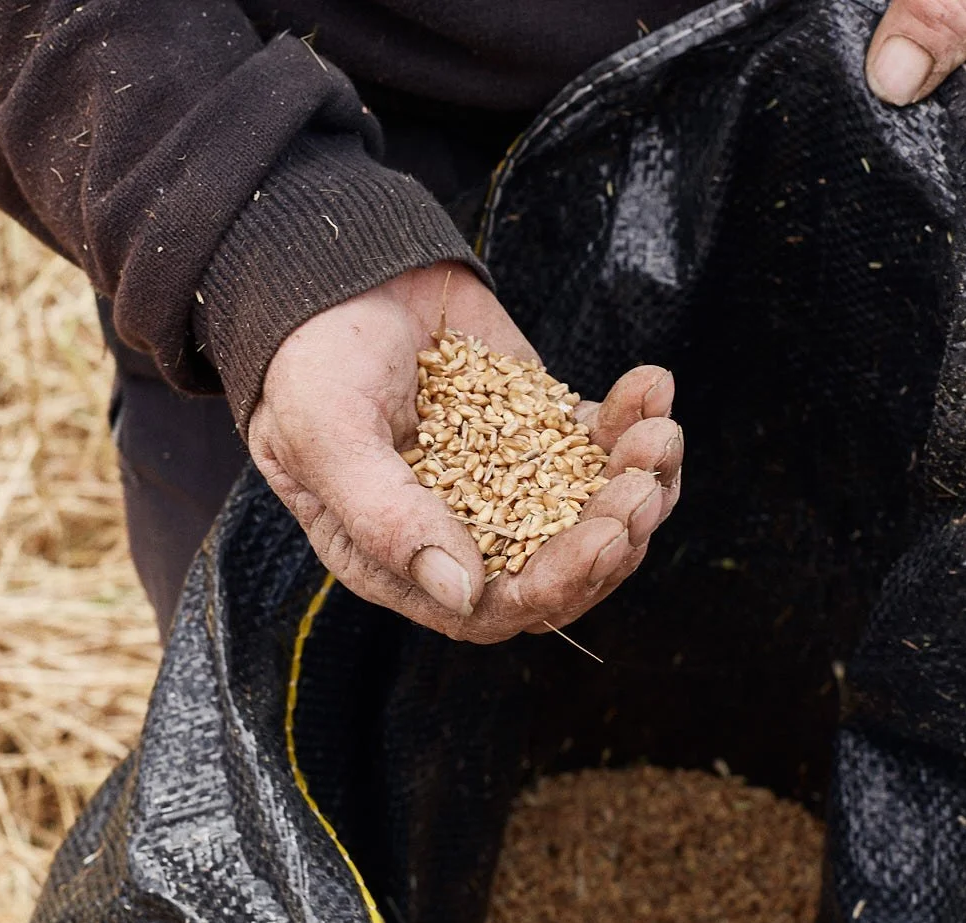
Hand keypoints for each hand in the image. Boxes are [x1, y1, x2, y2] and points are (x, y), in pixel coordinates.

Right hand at [247, 263, 682, 643]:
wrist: (336, 268)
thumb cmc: (308, 361)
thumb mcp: (327, 437)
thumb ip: (386, 518)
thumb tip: (464, 594)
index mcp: (398, 560)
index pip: (490, 611)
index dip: (554, 587)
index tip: (600, 538)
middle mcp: (459, 533)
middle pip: (558, 573)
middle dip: (612, 538)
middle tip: (641, 489)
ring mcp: (507, 481)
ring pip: (594, 517)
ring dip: (639, 484)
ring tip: (657, 432)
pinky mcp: (540, 427)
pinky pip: (602, 448)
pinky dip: (635, 423)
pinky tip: (649, 386)